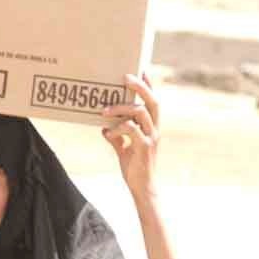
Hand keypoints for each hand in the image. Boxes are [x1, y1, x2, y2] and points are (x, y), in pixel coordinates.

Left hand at [101, 72, 158, 199]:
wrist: (142, 188)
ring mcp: (151, 138)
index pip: (153, 102)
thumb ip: (117, 138)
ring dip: (121, 108)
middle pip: (152, 101)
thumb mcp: (124, 150)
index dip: (149, 85)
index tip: (142, 70)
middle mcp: (154, 129)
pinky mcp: (144, 147)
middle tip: (125, 77)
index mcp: (151, 127)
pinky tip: (107, 133)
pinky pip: (130, 130)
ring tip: (104, 111)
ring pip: (140, 113)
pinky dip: (117, 128)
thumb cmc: (135, 169)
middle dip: (140, 87)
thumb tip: (104, 130)